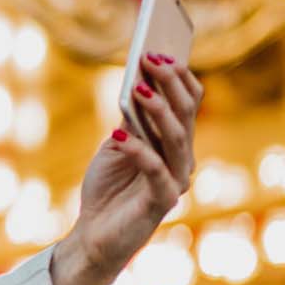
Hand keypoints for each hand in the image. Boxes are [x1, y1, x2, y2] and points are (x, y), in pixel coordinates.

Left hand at [51, 54, 201, 284]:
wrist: (95, 236)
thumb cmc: (108, 189)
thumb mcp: (117, 146)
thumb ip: (130, 120)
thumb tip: (136, 85)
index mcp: (175, 143)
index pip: (190, 103)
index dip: (179, 76)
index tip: (159, 49)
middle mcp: (182, 159)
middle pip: (187, 114)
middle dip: (170, 83)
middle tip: (150, 58)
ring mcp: (175, 181)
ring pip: (178, 138)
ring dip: (158, 110)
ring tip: (137, 87)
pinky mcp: (161, 203)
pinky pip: (156, 171)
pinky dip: (138, 150)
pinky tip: (117, 134)